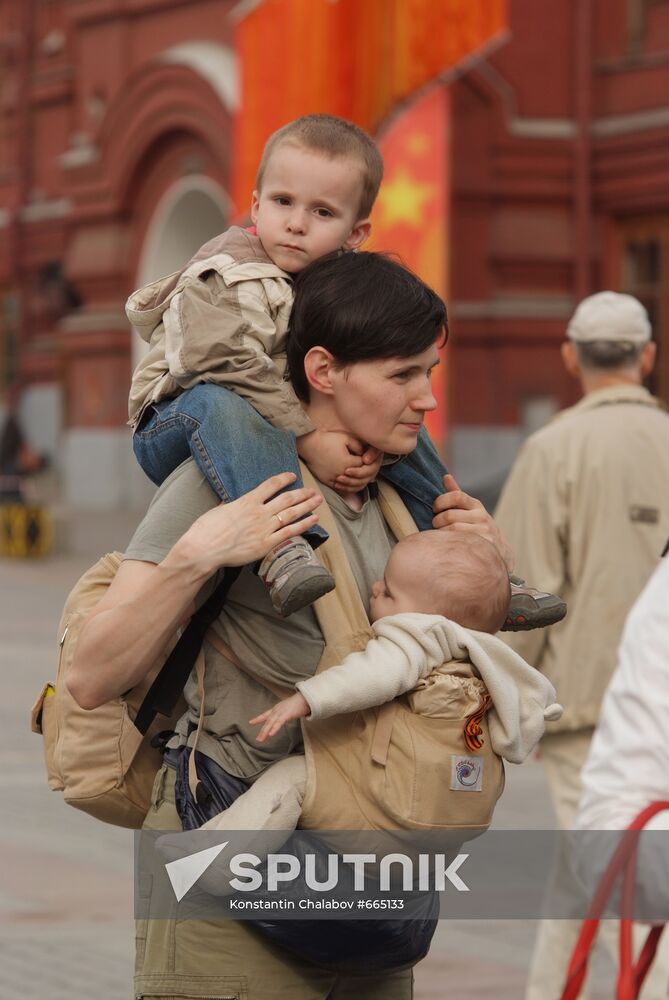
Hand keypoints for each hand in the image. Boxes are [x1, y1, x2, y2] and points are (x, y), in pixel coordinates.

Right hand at [179, 472, 322, 575]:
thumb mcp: (219, 510)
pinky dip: (303, 525)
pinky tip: (314, 520)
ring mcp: (265, 528)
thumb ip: (231, 506)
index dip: (283, 479)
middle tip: (313, 491)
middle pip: (286, 499)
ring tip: (318, 501)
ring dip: (307, 506)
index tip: (292, 476)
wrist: (204, 549)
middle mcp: (259, 512)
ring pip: (292, 514)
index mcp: (247, 501)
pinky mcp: (267, 544)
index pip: (270, 485)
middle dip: (302, 493)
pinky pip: (290, 532)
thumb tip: (234, 503)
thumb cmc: (206, 530)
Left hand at [250, 691, 310, 741]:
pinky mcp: (287, 714)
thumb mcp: (290, 709)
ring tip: (261, 740)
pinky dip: (274, 729)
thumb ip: (286, 714)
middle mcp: (277, 710)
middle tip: (257, 739)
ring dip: (265, 732)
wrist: (306, 697)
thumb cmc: (300, 703)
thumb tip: (285, 718)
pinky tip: (270, 734)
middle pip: (267, 721)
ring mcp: (281, 712)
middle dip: (262, 731)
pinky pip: (279, 723)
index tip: (250, 722)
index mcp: (277, 709)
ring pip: (271, 723)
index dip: (258, 719)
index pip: (265, 714)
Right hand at [297, 429, 380, 491]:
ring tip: (360, 475)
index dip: (367, 460)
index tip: (366, 456)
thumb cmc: (327, 440)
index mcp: (348, 463)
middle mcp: (342, 473)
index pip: (364, 465)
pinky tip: (349, 481)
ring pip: (352, 486)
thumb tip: (366, 453)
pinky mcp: (327, 481)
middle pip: (360, 477)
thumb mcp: (346, 438)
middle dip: (364, 471)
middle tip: (366, 466)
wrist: (309, 445)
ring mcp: (334, 479)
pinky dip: (346, 486)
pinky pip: (340, 488)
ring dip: (357, 481)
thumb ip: (359, 446)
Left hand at [432, 473, 513, 570]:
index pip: (456, 496)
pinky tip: (447, 543)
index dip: (441, 501)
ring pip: (452, 530)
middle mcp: (481, 516)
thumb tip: (446, 476)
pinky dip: (449, 542)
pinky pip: (458, 543)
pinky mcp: (483, 545)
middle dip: (437, 520)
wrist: (498, 548)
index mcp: (475, 504)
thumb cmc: (476, 524)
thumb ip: (456, 493)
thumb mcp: (469, 508)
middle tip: (435, 525)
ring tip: (440, 535)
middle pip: (450, 515)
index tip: (435, 508)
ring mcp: (483, 531)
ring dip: (440, 533)